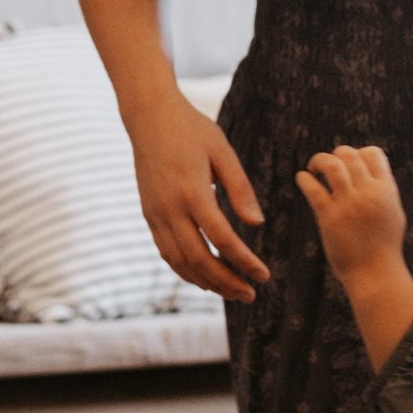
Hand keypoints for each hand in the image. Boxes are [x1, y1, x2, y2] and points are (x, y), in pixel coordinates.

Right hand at [128, 89, 268, 301]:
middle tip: (251, 294)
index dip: (244, 261)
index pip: (222, 238)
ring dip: (207, 282)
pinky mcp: (148, 215)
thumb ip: (240, 188)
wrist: (149, 117)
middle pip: (199, 259)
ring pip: (179, 262)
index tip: (263, 275)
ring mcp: (155, 214)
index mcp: (192, 190)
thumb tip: (257, 224)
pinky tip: (205, 278)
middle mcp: (169, 208)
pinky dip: (186, 271)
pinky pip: (167, 253)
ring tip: (232, 292)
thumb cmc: (192, 130)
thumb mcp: (222, 151)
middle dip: (226, 282)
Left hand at [296, 145, 412, 368]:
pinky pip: (314, 189)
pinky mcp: (329, 217)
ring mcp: (349, 204)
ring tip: (313, 168)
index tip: (350, 163)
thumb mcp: (393, 213)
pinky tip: (302, 179)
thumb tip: (372, 174)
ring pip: (332, 165)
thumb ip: (384, 192)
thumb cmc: (384, 246)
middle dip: (337, 155)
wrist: (375, 273)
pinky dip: (304, 179)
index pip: (373, 154)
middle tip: (327, 165)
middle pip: (350, 155)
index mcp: (386, 190)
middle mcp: (368, 193)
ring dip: (319, 161)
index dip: (359, 153)